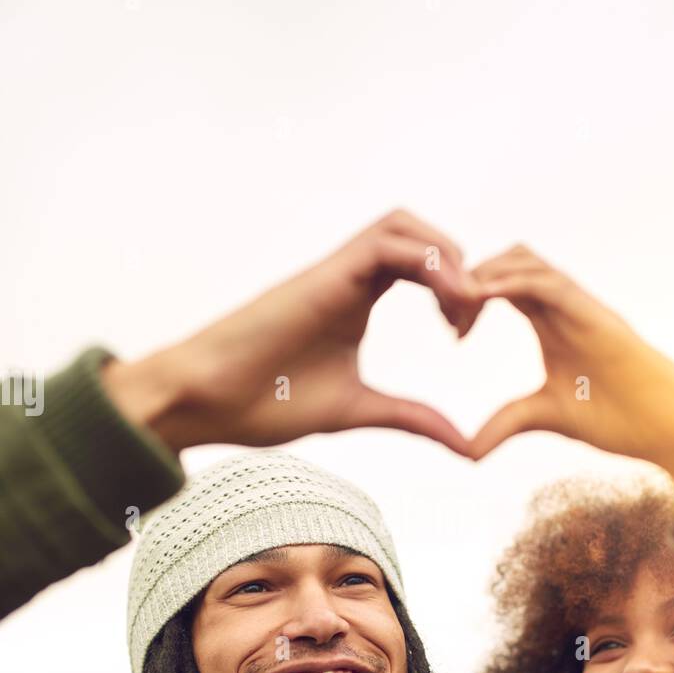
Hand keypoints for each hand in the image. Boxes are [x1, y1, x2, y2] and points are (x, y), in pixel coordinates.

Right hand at [101, 210, 483, 455]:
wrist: (207, 401)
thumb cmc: (265, 403)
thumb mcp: (360, 410)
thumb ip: (412, 418)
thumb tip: (466, 446)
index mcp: (357, 300)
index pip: (422, 267)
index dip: (457, 291)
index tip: (462, 337)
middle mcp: (349, 277)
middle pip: (419, 235)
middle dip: (460, 268)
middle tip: (466, 324)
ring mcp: (335, 271)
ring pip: (404, 226)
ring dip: (446, 258)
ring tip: (460, 311)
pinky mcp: (323, 274)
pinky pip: (387, 243)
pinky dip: (428, 264)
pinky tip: (442, 307)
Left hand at [468, 245, 673, 465]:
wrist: (666, 425)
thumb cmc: (618, 417)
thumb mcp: (544, 416)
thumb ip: (506, 423)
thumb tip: (467, 450)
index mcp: (549, 322)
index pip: (500, 286)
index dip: (468, 297)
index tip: (450, 329)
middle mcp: (562, 305)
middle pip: (507, 262)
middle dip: (470, 279)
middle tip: (446, 315)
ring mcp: (579, 306)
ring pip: (524, 261)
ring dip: (485, 274)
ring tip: (455, 303)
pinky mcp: (593, 314)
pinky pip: (547, 283)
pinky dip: (511, 282)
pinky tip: (480, 298)